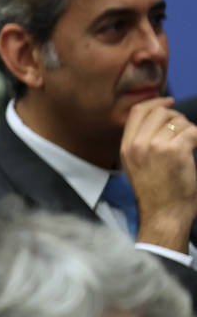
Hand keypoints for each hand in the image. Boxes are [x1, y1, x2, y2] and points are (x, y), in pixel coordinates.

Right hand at [121, 98, 196, 251]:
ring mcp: (156, 146)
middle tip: (184, 132)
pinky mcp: (177, 151)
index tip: (168, 102)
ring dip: (189, 131)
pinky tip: (195, 150)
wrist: (163, 215)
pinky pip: (193, 132)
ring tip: (189, 148)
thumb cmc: (156, 193)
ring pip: (179, 122)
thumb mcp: (135, 166)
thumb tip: (160, 119)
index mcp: (126, 147)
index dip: (155, 102)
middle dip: (176, 117)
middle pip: (160, 112)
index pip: (138, 111)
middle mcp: (138, 144)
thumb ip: (141, 143)